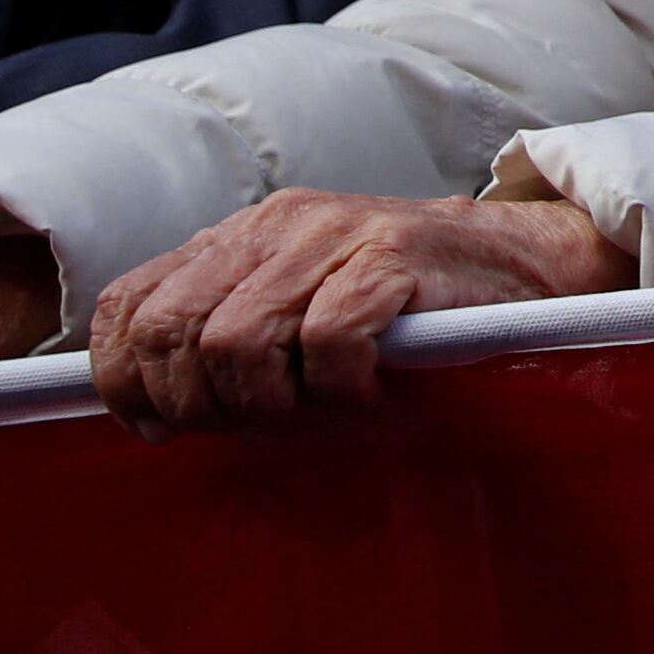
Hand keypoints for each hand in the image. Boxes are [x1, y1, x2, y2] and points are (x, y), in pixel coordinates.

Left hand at [85, 193, 629, 430]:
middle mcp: (279, 224)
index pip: (130, 303)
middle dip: (197, 404)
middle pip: (171, 330)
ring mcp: (337, 235)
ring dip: (269, 404)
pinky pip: (326, 341)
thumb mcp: (302, 302)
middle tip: (254, 429)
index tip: (157, 429)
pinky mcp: (394, 257)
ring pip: (237, 341)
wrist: (529, 260)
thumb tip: (154, 413)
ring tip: (317, 414)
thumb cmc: (409, 305)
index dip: (124, 379)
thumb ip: (232, 331)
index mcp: (243, 235)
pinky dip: (339, 389)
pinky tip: (369, 395)